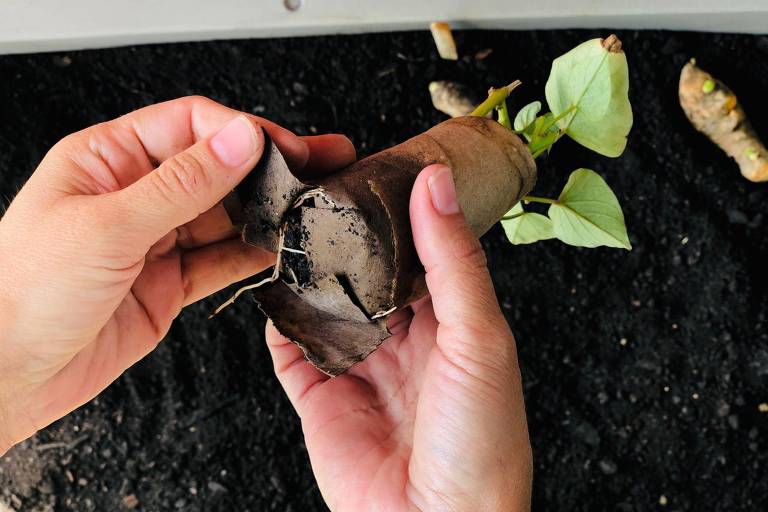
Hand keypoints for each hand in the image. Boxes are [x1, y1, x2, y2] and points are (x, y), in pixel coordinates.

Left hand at [0, 96, 354, 454]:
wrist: (7, 375)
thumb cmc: (23, 293)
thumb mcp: (107, 226)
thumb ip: (181, 184)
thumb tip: (239, 140)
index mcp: (106, 160)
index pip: (188, 125)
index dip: (240, 132)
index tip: (282, 149)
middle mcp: (133, 195)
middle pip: (215, 167)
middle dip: (268, 166)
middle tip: (320, 163)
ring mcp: (154, 240)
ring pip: (225, 214)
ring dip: (266, 211)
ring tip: (309, 208)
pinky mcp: (168, 282)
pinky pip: (221, 259)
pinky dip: (252, 254)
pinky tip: (279, 246)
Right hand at [266, 164, 531, 510]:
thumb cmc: (479, 439)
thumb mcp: (478, 337)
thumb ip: (452, 260)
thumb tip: (434, 182)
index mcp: (448, 323)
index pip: (418, 253)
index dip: (396, 213)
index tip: (371, 168)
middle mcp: (402, 341)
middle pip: (366, 276)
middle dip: (345, 240)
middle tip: (319, 190)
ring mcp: (358, 369)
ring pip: (325, 307)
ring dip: (309, 274)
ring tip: (288, 228)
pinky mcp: (319, 399)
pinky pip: (291, 352)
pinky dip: (279, 322)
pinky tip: (272, 289)